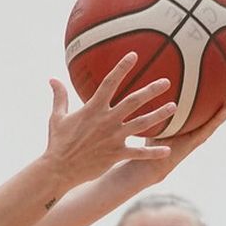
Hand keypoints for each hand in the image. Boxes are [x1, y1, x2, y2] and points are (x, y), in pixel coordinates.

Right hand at [40, 57, 174, 188]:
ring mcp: (113, 138)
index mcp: (93, 109)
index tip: (134, 55)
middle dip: (151, 90)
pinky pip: (138, 153)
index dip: (122, 68)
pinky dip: (153, 153)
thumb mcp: (57, 117)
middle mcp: (106, 120)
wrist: (58, 169)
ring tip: (173, 107)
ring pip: (141, 124)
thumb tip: (52, 79)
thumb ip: (60, 97)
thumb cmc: (58, 143)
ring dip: (159, 115)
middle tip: (166, 82)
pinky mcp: (116, 155)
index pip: (109, 83)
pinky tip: (168, 150)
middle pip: (133, 101)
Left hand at [161, 70, 225, 169]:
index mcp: (200, 113)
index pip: (218, 92)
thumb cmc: (154, 134)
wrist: (152, 160)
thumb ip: (161, 93)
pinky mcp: (198, 140)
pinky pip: (211, 126)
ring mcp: (204, 130)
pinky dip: (220, 117)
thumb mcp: (159, 108)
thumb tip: (154, 67)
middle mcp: (206, 120)